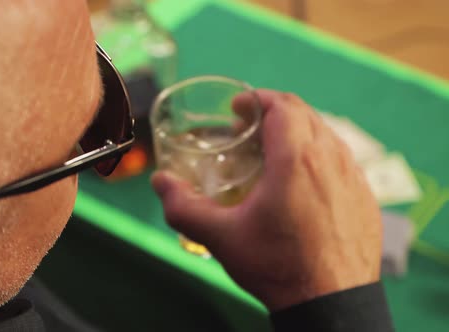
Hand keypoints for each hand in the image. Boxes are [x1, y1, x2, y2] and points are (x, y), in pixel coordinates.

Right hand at [151, 89, 381, 310]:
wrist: (329, 304)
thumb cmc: (276, 266)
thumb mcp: (221, 237)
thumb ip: (183, 206)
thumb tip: (160, 182)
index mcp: (297, 159)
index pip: (282, 106)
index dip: (257, 99)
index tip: (238, 108)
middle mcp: (331, 160)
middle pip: (305, 114)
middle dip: (273, 114)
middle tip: (248, 131)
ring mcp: (354, 178)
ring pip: (325, 136)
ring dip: (297, 134)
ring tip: (272, 155)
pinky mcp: (366, 198)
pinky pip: (342, 161)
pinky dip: (318, 157)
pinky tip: (301, 184)